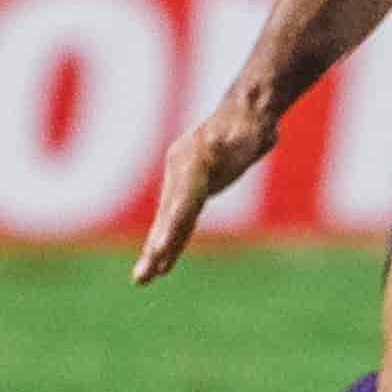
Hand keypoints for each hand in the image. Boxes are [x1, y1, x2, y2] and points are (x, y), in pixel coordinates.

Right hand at [134, 101, 276, 283]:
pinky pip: (178, 221)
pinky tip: (163, 263)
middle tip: (142, 278)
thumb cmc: (249, 123)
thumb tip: (230, 141)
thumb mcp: (247, 131)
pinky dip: (170, 242)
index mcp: (190, 161)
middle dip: (156, 248)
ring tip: (142, 280)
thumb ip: (234, 141)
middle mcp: (179, 172)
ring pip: (168, 223)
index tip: (160, 251)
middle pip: (168, 217)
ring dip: (156, 252)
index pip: (182, 201)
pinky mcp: (190, 191)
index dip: (172, 227)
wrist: (246, 112)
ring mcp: (182, 182)